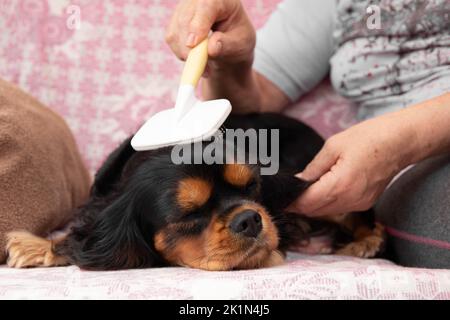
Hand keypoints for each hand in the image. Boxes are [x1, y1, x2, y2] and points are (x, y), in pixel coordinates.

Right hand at [165, 0, 255, 66]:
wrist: (231, 46)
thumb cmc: (238, 41)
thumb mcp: (240, 44)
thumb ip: (227, 45)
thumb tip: (211, 48)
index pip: (206, 6)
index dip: (198, 24)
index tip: (193, 44)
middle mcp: (199, 0)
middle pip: (186, 20)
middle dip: (190, 48)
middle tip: (202, 68)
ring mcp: (184, 9)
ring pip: (176, 32)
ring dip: (187, 54)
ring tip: (206, 65)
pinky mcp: (175, 22)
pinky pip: (172, 40)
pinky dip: (182, 54)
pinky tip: (196, 57)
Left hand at [290, 115, 415, 216]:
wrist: (401, 142)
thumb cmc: (369, 138)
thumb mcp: (333, 146)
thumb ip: (314, 168)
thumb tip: (298, 182)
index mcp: (340, 185)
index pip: (307, 203)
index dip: (291, 202)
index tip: (280, 198)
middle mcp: (350, 200)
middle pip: (315, 211)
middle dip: (299, 205)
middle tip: (287, 195)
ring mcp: (359, 204)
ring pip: (327, 212)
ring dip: (312, 205)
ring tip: (301, 192)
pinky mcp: (365, 203)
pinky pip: (339, 208)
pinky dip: (327, 203)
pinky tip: (321, 190)